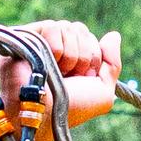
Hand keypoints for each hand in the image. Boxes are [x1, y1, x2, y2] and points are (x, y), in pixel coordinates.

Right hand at [0, 19, 120, 137]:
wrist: (44, 114)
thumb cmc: (70, 109)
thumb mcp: (102, 93)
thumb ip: (113, 64)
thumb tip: (113, 35)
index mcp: (72, 59)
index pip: (90, 38)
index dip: (93, 58)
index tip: (82, 78)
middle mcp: (56, 49)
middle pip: (80, 30)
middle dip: (83, 55)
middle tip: (69, 77)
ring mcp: (40, 42)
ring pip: (68, 28)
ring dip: (69, 55)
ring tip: (56, 73)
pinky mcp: (26, 37)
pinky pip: (52, 27)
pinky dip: (55, 48)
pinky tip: (46, 64)